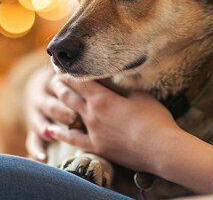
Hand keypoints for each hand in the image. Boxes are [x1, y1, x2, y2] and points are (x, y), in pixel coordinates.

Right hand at [23, 69, 78, 161]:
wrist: (42, 90)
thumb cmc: (66, 85)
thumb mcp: (69, 77)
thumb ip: (84, 79)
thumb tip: (108, 72)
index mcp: (52, 84)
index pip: (59, 86)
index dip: (70, 91)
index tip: (85, 97)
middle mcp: (42, 100)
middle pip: (51, 106)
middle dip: (63, 111)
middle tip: (75, 116)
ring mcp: (36, 116)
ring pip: (40, 123)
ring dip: (46, 129)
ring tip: (52, 134)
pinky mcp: (34, 130)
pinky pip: (33, 141)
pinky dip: (37, 150)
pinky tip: (43, 159)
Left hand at [45, 79, 181, 173]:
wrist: (160, 148)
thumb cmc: (154, 119)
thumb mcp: (139, 95)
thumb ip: (119, 85)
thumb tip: (107, 75)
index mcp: (102, 97)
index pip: (80, 80)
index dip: (68, 71)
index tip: (61, 64)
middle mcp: (92, 113)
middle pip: (69, 94)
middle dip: (60, 83)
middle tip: (54, 76)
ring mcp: (92, 132)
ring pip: (68, 114)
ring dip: (59, 102)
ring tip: (53, 93)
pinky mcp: (97, 148)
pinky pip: (73, 140)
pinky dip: (61, 134)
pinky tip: (52, 130)